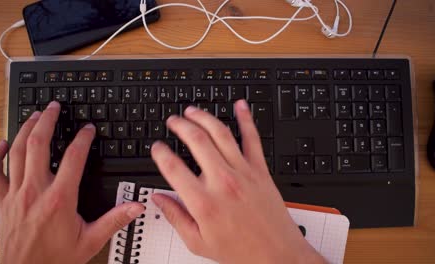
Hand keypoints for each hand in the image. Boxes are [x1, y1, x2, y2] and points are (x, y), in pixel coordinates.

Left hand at [0, 101, 144, 263]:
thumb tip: (135, 207)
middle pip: (38, 144)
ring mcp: (16, 193)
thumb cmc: (54, 260)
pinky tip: (2, 144)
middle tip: (53, 107)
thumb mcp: (90, 241)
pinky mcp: (3, 200)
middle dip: (46, 121)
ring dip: (25, 130)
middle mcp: (35, 190)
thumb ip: (114, 220)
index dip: (83, 138)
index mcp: (59, 198)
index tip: (87, 129)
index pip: (73, 157)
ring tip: (33, 116)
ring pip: (17, 152)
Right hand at [150, 100, 324, 263]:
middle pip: (196, 141)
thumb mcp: (198, 242)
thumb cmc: (240, 251)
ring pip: (221, 134)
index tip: (157, 148)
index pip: (173, 167)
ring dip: (204, 117)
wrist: (277, 254)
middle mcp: (223, 182)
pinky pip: (253, 138)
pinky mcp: (260, 170)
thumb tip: (158, 199)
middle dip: (180, 125)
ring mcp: (243, 172)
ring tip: (192, 111)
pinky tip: (240, 106)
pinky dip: (246, 119)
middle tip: (173, 121)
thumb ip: (176, 217)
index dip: (160, 153)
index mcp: (203, 202)